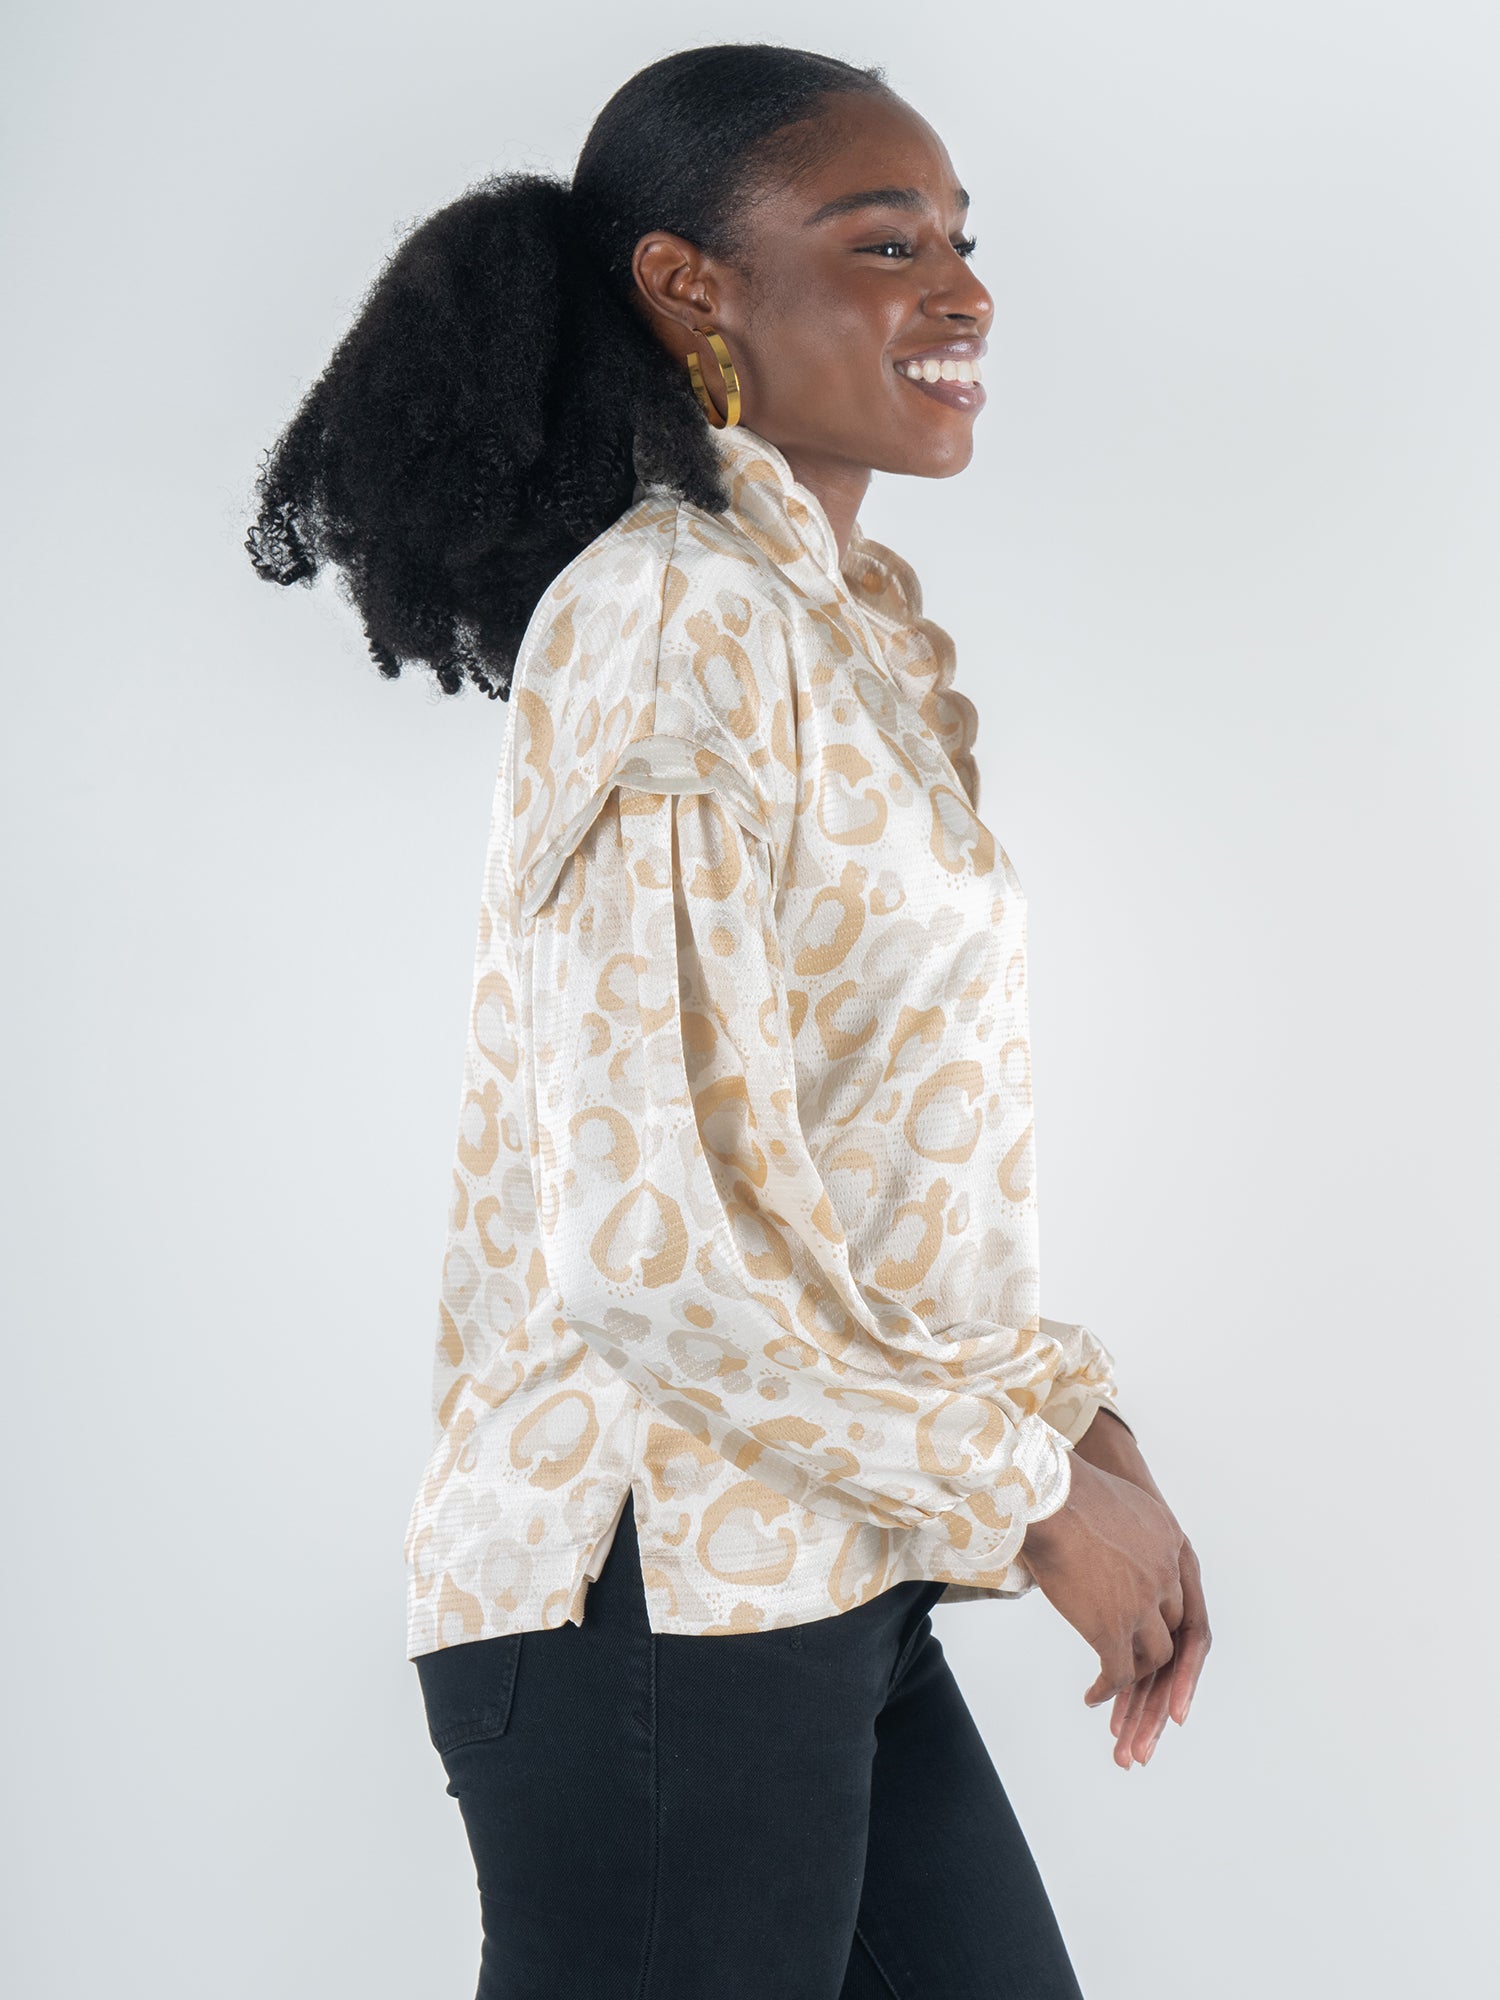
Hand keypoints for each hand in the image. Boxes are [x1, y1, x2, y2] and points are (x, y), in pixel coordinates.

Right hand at [1071, 1408, 1211, 1768]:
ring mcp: (1144, 1602)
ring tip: (1119, 1713)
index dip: (1178, 1637)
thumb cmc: (1065, 1488)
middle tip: (1157, 1717)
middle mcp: (1168, 1575)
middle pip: (1174, 1636)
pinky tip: (1094, 1698)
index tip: (1171, 1663)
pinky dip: (1109, 1690)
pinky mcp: (1115, 1625)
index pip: (1185, 1603)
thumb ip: (1124, 1535)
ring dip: (1138, 1694)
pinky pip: (1120, 1671)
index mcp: (1172, 1544)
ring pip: (1153, 1660)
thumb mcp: (1116, 1507)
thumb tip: (1101, 1543)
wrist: (1047, 1492)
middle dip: (1163, 1679)